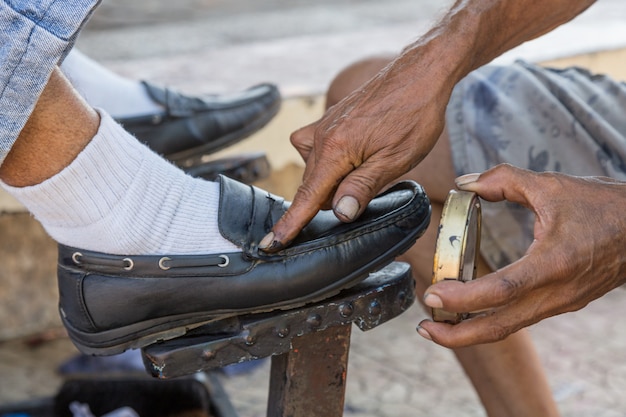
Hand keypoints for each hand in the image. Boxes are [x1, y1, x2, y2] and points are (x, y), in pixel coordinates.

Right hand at [260, 53, 452, 250]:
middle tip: (372, 183)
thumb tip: (338, 212)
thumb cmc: (414, 115)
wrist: (419, 74)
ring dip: (336, 178)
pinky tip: (358, 154)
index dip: (290, 224)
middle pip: (314, 186)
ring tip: (373, 164)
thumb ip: (363, 187)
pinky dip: (333, 161)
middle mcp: (321, 136)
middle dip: (333, 197)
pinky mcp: (330, 120)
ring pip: (318, 170)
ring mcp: (323, 126)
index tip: (270, 243)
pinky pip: (320, 151)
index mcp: (335, 149)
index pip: (308, 197)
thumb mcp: (395, 159)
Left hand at [418, 164, 625, 347]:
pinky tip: (469, 311)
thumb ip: (504, 180)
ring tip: (437, 325)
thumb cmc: (602, 207)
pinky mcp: (562, 303)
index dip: (462, 298)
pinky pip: (520, 319)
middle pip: (499, 327)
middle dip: (457, 335)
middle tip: (423, 326)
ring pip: (509, 327)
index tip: (431, 295)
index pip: (500, 290)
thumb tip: (466, 182)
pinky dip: (490, 320)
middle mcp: (556, 292)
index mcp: (553, 263)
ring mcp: (560, 302)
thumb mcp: (551, 185)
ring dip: (470, 332)